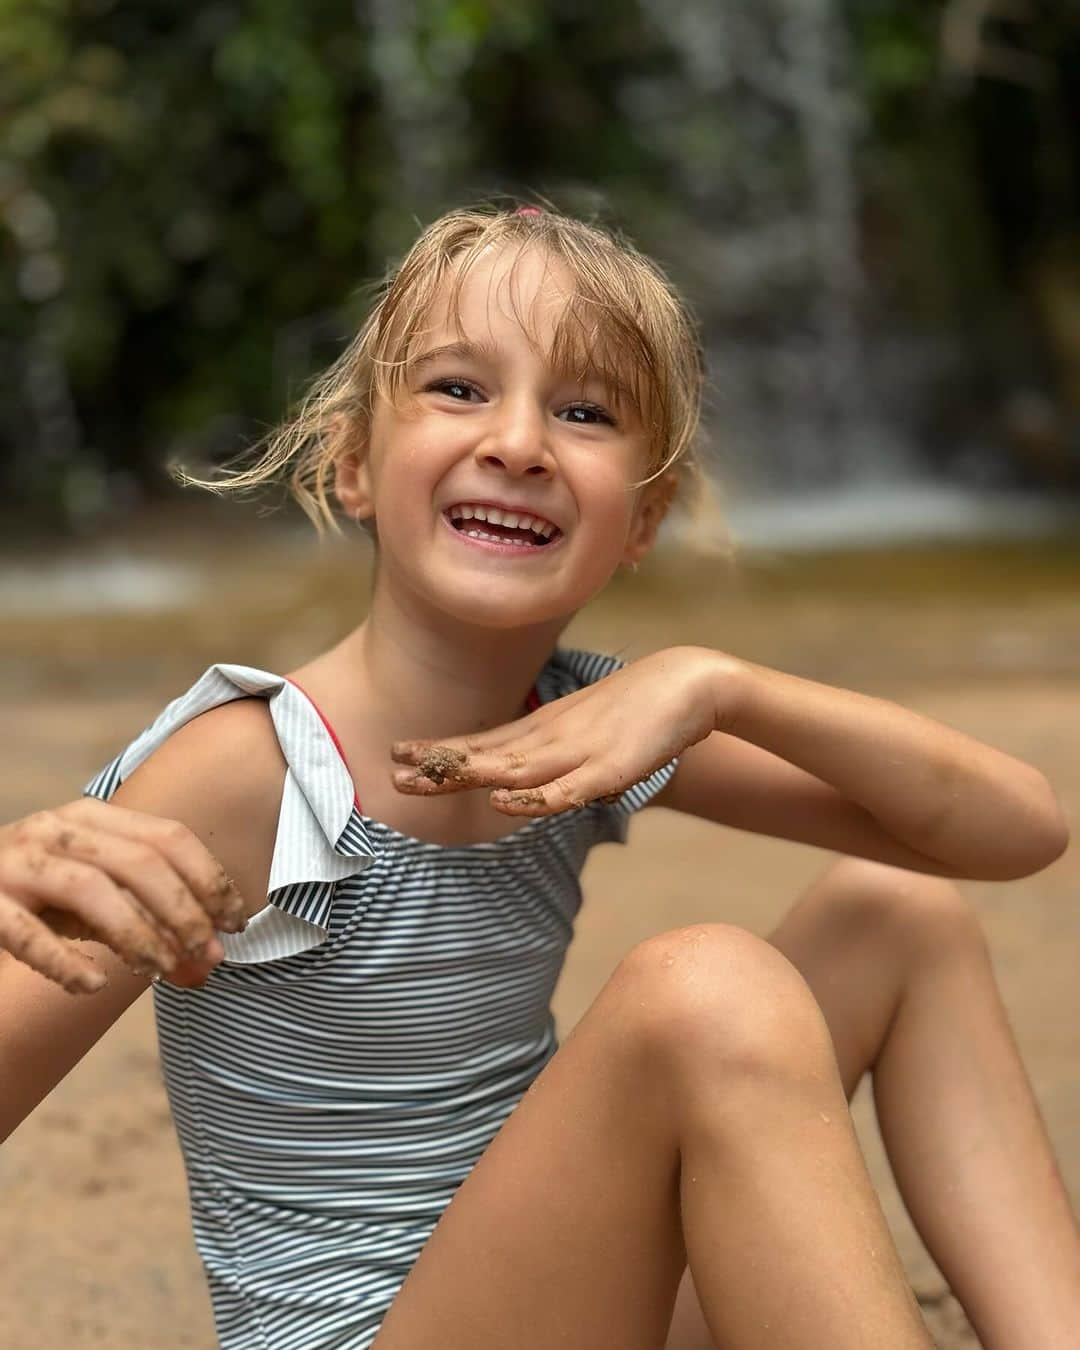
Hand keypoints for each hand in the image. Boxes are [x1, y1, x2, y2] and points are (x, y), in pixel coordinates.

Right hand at [0, 798, 247, 993]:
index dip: (210, 880)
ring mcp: (15, 863)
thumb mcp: (96, 900)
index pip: (169, 837)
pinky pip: (27, 934)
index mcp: (92, 818)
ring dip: (138, 934)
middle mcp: (54, 830)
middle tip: (208, 956)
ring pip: (91, 889)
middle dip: (184, 912)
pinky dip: (65, 961)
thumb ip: (147, 924)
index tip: (235, 924)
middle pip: (140, 862)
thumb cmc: (38, 900)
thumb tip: (206, 966)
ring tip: (162, 970)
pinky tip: (92, 985)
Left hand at [391, 647, 738, 815]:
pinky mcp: (610, 769)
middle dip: (441, 764)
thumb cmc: (636, 708)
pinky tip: (504, 801)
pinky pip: (566, 790)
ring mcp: (579, 752)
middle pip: (489, 754)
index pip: (485, 742)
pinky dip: (533, 798)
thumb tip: (529, 775)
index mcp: (545, 729)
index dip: (443, 750)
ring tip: (428, 779)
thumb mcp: (586, 730)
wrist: (689, 682)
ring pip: (514, 770)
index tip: (399, 753)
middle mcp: (552, 738)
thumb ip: (556, 752)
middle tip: (393, 771)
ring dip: (469, 775)